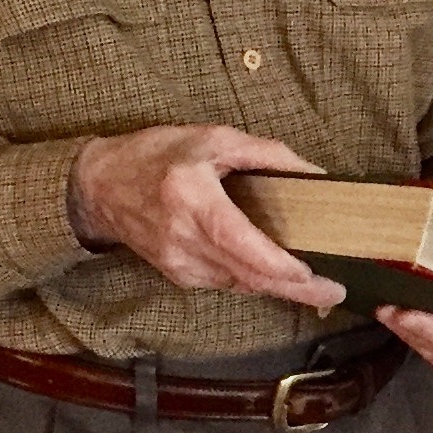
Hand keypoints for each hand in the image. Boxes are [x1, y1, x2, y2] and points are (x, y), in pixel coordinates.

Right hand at [68, 125, 345, 308]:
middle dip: (296, 291)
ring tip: (314, 282)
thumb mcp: (214, 139)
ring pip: (240, 284)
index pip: (243, 244)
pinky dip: (253, 278)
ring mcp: (179, 263)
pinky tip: (272, 270)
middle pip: (249, 277)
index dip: (281, 266)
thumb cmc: (156, 156)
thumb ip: (267, 154)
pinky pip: (225, 282)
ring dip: (278, 286)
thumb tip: (315, 175)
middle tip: (333, 293)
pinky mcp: (178, 275)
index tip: (316, 273)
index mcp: (193, 201)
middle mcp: (184, 239)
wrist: (100, 187)